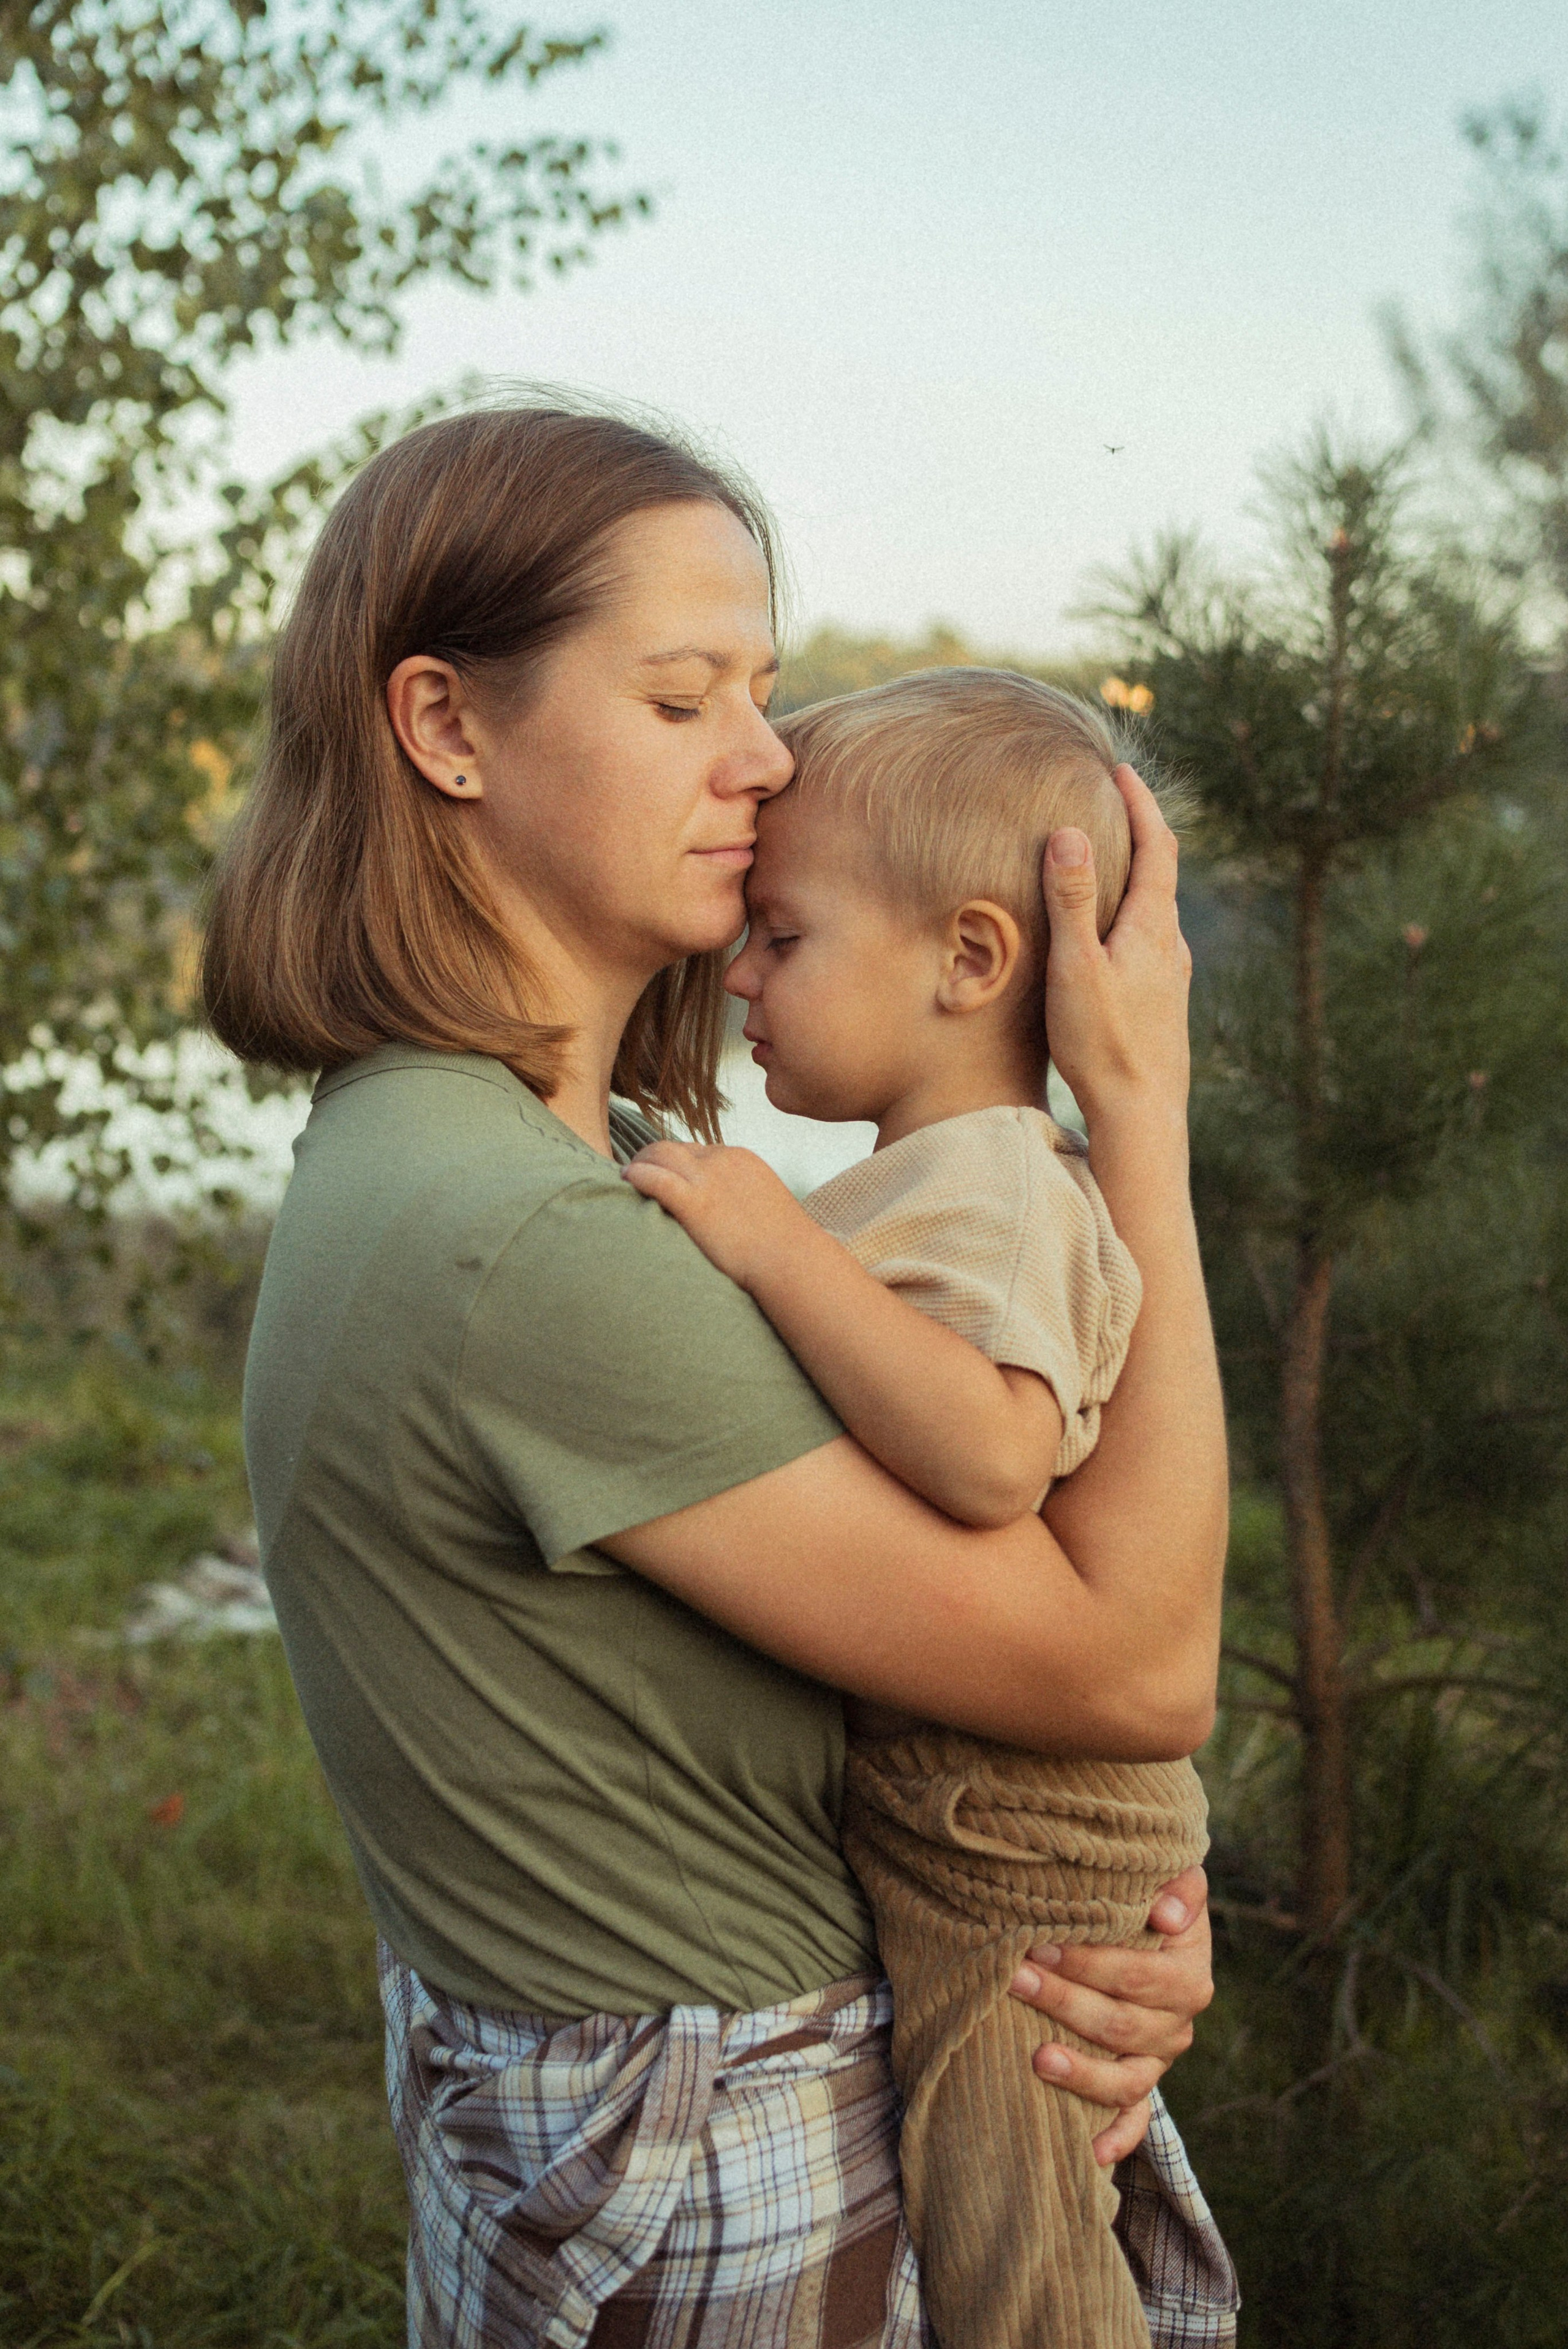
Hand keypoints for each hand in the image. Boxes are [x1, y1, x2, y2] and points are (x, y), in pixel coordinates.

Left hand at [623, 1140, 804, 1292]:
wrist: (791, 1261)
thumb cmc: (782, 1246)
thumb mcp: (765, 1207)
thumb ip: (743, 1199)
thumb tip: (728, 1214)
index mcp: (740, 1159)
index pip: (696, 1150)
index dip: (676, 1162)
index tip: (664, 1175)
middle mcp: (722, 1161)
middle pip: (674, 1147)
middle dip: (652, 1157)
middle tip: (635, 1172)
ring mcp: (708, 1180)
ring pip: (659, 1154)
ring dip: (640, 1163)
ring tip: (626, 1177)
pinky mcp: (695, 1203)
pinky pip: (655, 1178)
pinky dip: (637, 1175)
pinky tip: (627, 1180)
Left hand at [1007, 1865, 1213, 2165]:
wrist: (1150, 1935)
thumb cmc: (1144, 1902)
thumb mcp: (1167, 1882)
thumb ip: (1179, 1885)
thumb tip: (1166, 1914)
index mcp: (1188, 1974)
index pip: (1141, 1975)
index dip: (1092, 1963)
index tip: (1042, 1943)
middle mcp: (1177, 2024)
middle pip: (1122, 2024)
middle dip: (1065, 2002)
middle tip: (1016, 1979)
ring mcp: (1157, 2062)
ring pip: (1125, 2079)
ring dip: (1081, 2072)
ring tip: (1037, 2058)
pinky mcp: (1140, 2089)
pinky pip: (1132, 2122)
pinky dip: (1116, 2139)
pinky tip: (1090, 2153)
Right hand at [1042, 763, 1191, 1132]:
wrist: (1142, 1116)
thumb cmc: (1103, 1045)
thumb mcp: (1077, 967)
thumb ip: (1071, 900)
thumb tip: (1069, 831)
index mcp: (1153, 927)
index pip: (1157, 846)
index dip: (1140, 803)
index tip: (1121, 770)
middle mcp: (1172, 946)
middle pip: (1160, 873)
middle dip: (1138, 832)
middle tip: (1114, 801)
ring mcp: (1172, 976)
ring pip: (1155, 911)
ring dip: (1135, 877)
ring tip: (1106, 861)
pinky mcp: (1164, 1004)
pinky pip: (1150, 941)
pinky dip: (1131, 916)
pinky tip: (1112, 936)